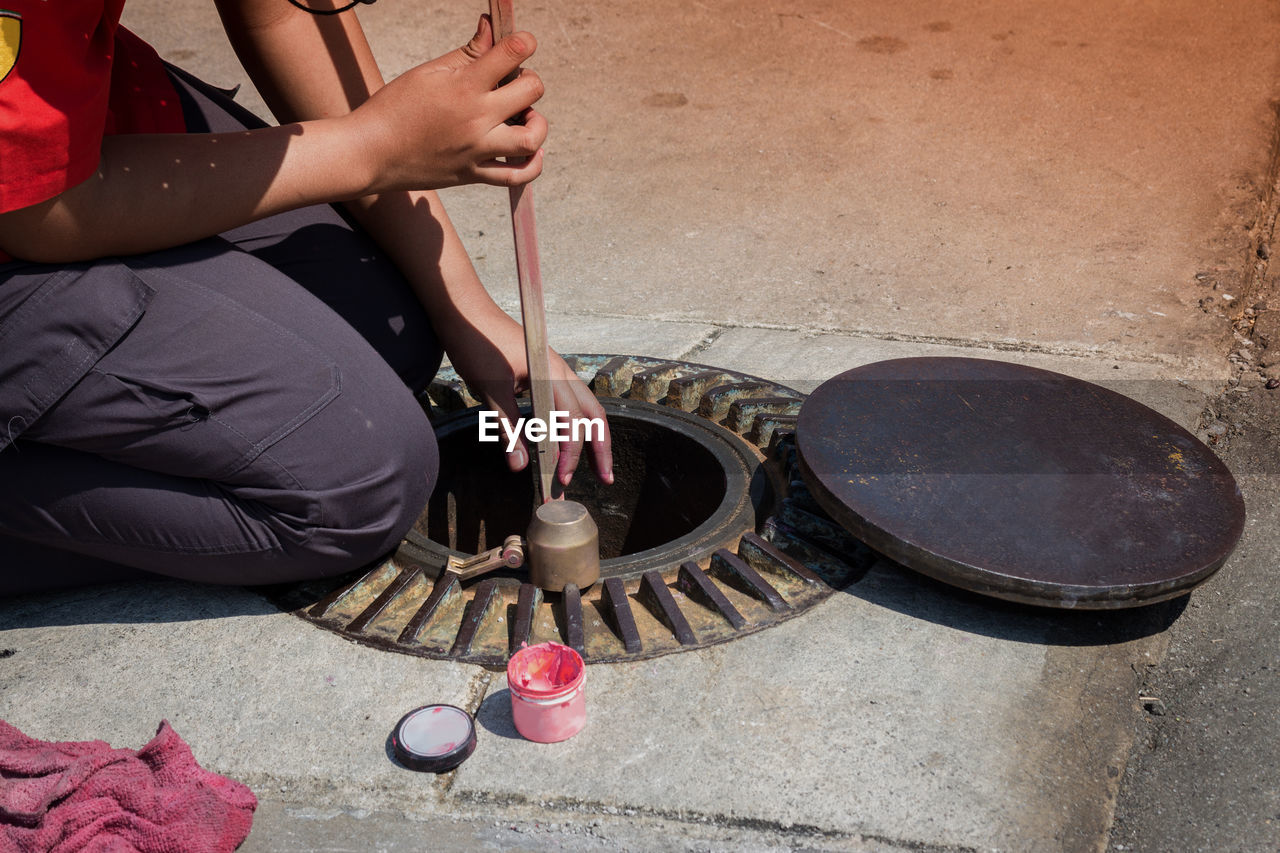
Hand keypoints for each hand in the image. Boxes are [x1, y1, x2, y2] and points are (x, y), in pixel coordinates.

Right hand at [350, 15, 546, 190]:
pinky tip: (532, 151)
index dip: (524, 42)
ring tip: (522, 117)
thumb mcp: (428, 72)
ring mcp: (477, 150)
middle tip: (513, 84)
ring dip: (537, 123)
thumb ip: (466, 52)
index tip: (521, 43)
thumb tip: (489, 26)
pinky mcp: (474, 174)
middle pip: (531, 92)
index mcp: (464, 87)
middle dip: (530, 81)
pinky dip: (533, 165)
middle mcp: (476, 119)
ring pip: (531, 138)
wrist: (370, 153)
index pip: (511, 53)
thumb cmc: (394, 108)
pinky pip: (517, 176)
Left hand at [444, 311, 613, 486]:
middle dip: (601, 448)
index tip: (562, 478)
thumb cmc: (477, 343)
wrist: (463, 309)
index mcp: (552, 374)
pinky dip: (571, 425)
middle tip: (606, 479)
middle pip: (593, 414)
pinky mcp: (542, 374)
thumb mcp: (490, 389)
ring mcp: (554, 372)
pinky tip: (567, 441)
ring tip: (596, 465)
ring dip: (590, 438)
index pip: (573, 421)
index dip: (571, 452)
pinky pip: (566, 403)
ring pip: (583, 408)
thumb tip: (520, 467)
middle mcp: (561, 372)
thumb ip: (507, 428)